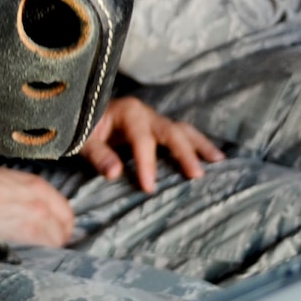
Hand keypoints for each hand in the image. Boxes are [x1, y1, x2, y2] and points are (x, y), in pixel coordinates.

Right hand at [0, 162, 74, 247]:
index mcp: (38, 187)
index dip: (63, 223)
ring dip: (49, 244)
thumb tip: (37, 208)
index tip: (57, 227)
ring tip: (38, 244)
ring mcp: (31, 223)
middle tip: (49, 239)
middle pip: (64, 231)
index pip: (67, 214)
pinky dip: (37, 250)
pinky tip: (26, 247)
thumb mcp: (9, 179)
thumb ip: (28, 193)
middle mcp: (41, 205)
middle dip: (59, 236)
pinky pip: (38, 248)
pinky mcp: (17, 238)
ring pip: (54, 243)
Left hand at [80, 96, 223, 193]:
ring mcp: (154, 120)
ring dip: (201, 146)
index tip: (149, 188)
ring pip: (183, 130)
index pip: (142, 140)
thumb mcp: (83, 139)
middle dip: (184, 153)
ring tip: (219, 161)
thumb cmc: (82, 127)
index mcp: (128, 112)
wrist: (81, 112)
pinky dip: (198, 146)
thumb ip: (98, 154)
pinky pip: (181, 135)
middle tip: (197, 175)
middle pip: (171, 131)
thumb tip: (115, 173)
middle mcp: (145, 113)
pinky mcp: (158, 129)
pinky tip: (213, 158)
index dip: (147, 164)